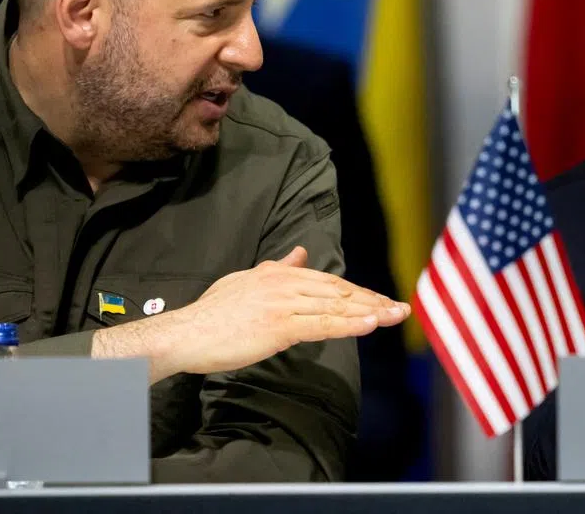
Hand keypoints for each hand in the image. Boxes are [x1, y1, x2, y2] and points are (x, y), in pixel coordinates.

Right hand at [93, 246, 409, 382]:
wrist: (185, 333)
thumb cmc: (213, 314)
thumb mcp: (247, 281)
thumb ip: (277, 267)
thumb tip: (300, 252)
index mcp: (278, 273)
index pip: (327, 282)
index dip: (356, 292)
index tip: (380, 299)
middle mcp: (284, 283)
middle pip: (338, 291)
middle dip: (371, 300)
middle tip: (400, 309)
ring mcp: (283, 304)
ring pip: (335, 307)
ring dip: (370, 312)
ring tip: (395, 316)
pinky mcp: (279, 326)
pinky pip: (321, 325)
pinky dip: (349, 324)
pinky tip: (370, 324)